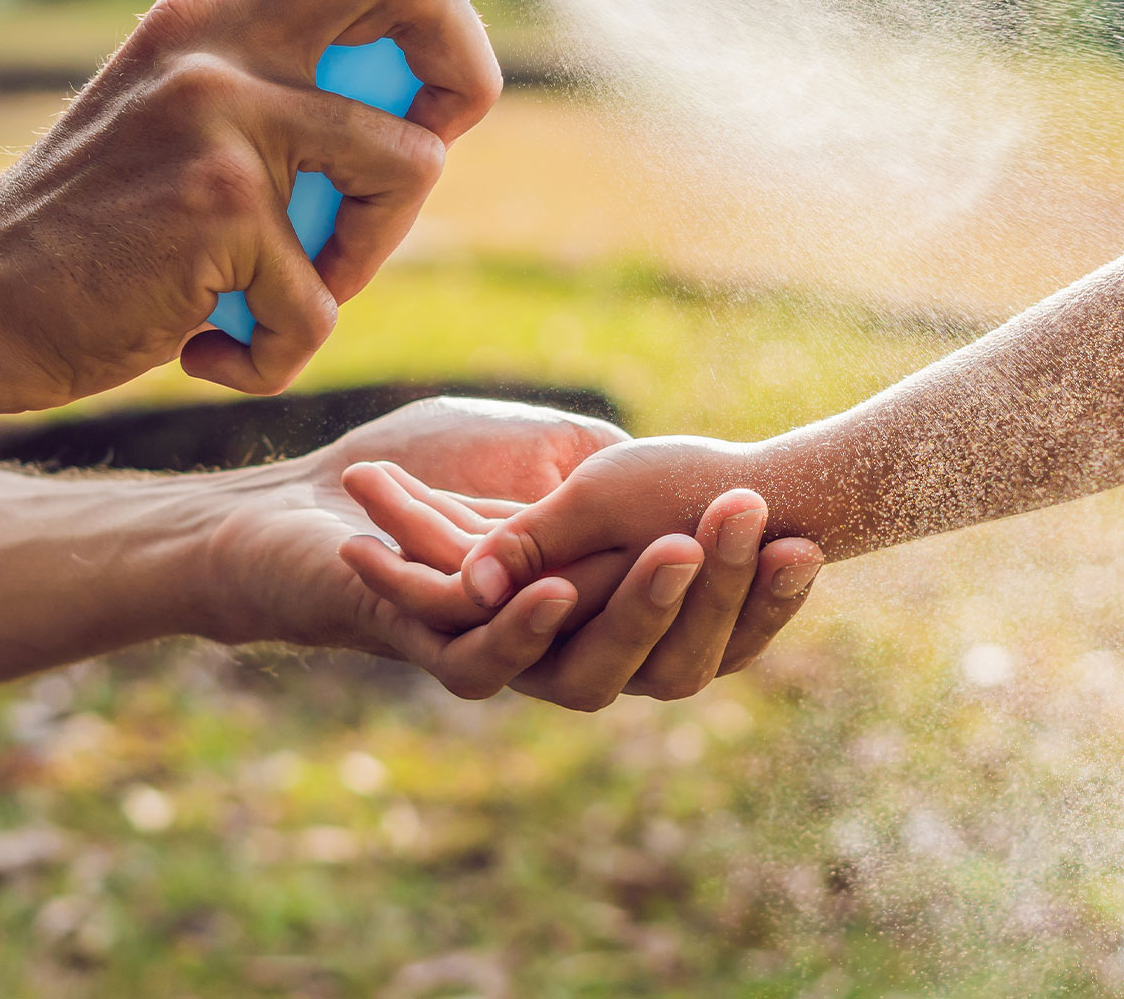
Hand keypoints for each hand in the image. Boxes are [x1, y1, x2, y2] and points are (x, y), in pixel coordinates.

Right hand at [0, 0, 536, 411]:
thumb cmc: (109, 226)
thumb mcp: (188, 110)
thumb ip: (289, 75)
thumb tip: (436, 87)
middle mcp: (216, 27)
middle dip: (469, 73)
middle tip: (428, 147)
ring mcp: (219, 105)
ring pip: (413, 164)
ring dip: (371, 255)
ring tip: (286, 287)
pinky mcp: (222, 200)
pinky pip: (327, 299)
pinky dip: (285, 349)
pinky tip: (216, 344)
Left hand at [204, 398, 821, 709]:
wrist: (315, 495)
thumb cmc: (435, 465)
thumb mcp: (560, 453)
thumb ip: (627, 478)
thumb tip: (724, 484)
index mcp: (614, 611)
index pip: (713, 625)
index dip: (762, 596)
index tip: (807, 541)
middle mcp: (572, 652)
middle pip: (670, 657)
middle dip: (716, 589)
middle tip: (750, 519)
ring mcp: (508, 662)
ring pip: (592, 670)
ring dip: (636, 606)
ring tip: (676, 548)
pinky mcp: (435, 656)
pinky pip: (491, 663)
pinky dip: (523, 628)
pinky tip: (553, 591)